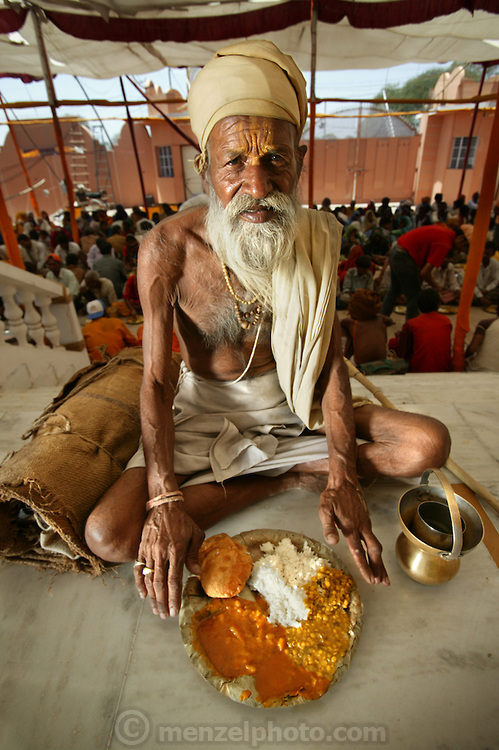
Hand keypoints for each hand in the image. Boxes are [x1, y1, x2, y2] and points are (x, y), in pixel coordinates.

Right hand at [134, 502, 204, 617]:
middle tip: (164, 616)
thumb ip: (195, 555)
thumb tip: (197, 573)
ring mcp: (149, 551)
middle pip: (160, 584)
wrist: (164, 506)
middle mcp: (161, 553)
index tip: (174, 610)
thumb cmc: (182, 521)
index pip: (174, 580)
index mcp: (176, 550)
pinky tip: (143, 595)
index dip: (173, 597)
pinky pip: (138, 569)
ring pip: (148, 579)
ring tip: (155, 610)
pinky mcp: (141, 548)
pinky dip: (139, 583)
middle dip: (162, 602)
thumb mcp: (195, 534)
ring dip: (152, 597)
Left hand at [318, 479, 389, 585]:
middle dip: (378, 568)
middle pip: (374, 552)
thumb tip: (332, 542)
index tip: (371, 579)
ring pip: (376, 546)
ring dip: (379, 562)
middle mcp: (362, 527)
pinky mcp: (366, 520)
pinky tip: (375, 557)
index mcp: (351, 527)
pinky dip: (376, 551)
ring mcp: (366, 523)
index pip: (359, 551)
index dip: (365, 566)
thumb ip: (328, 526)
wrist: (345, 480)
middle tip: (383, 583)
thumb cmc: (332, 496)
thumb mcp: (325, 509)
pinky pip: (373, 538)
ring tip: (383, 576)